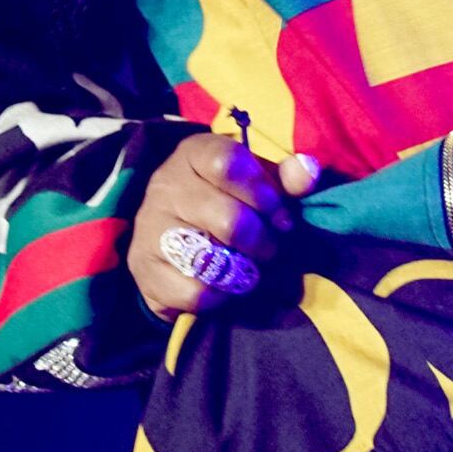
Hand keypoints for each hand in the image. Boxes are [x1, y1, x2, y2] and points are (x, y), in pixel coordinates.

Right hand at [127, 132, 323, 320]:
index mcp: (194, 154)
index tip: (282, 217)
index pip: (228, 163)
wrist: (170, 236)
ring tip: (249, 270)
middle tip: (270, 250)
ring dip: (242, 272)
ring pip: (210, 259)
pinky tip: (225, 287)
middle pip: (227, 219)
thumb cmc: (225, 201)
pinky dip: (220, 297)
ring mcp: (151, 227)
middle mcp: (166, 185)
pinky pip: (195, 292)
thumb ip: (286, 178)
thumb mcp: (255, 181)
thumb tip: (307, 173)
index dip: (264, 194)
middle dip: (261, 241)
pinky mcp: (146, 268)